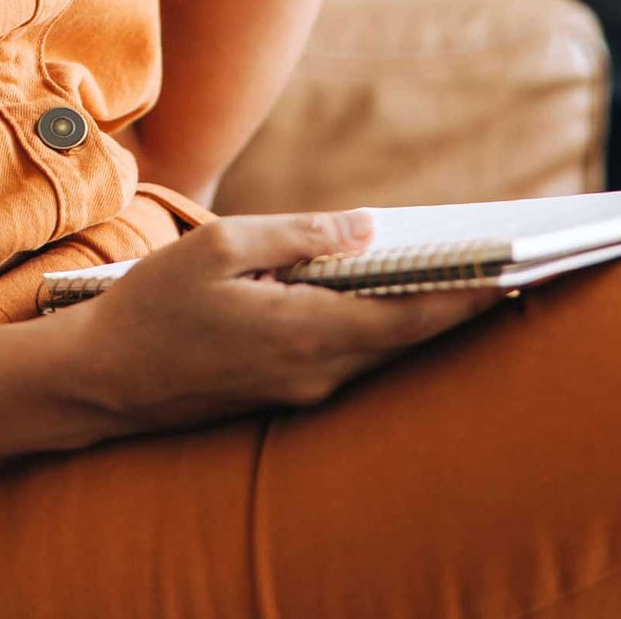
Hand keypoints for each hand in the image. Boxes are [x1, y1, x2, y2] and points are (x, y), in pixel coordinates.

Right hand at [65, 212, 499, 435]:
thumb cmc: (154, 305)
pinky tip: (385, 296)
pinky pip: (346, 355)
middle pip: (406, 339)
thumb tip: (366, 228)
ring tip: (466, 277)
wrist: (103, 379)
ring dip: (421, 316)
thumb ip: (299, 235)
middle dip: (460, 305)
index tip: (517, 276)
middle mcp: (315, 372)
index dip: (468, 298)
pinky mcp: (282, 392)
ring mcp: (300, 389)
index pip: (411, 318)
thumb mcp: (222, 247)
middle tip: (513, 271)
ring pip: (378, 349)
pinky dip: (378, 325)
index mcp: (306, 332)